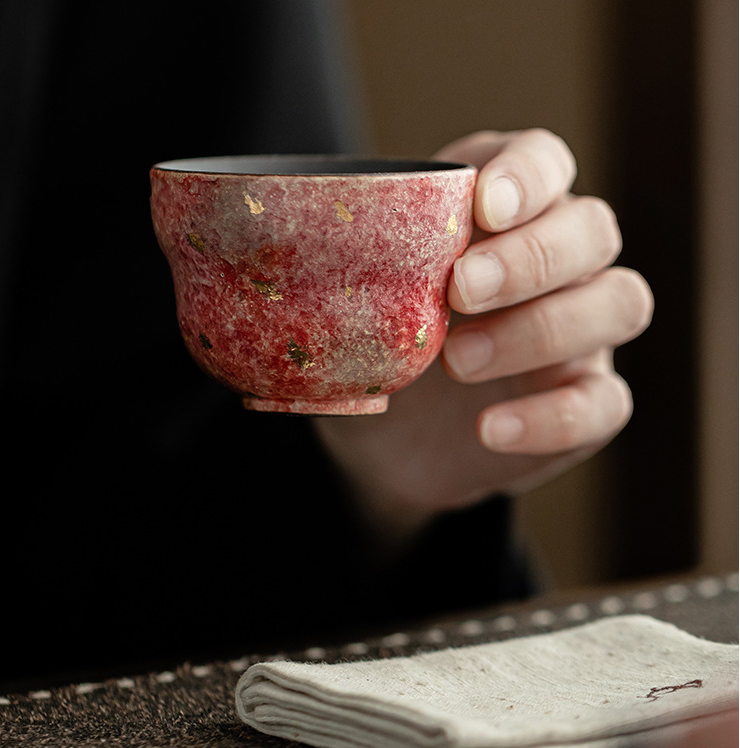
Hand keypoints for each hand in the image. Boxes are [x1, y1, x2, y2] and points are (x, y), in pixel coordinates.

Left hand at [314, 129, 652, 547]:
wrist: (386, 446)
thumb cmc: (371, 352)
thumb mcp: (348, 303)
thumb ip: (338, 267)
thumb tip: (269, 242)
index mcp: (502, 215)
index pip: (546, 161)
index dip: (528, 175)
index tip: (482, 207)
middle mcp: (557, 265)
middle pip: (593, 229)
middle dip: (531, 257)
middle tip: (457, 292)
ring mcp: (581, 334)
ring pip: (620, 302)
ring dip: (543, 329)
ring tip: (456, 361)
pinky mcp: (583, 401)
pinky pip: (607, 403)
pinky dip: (551, 416)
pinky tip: (488, 430)